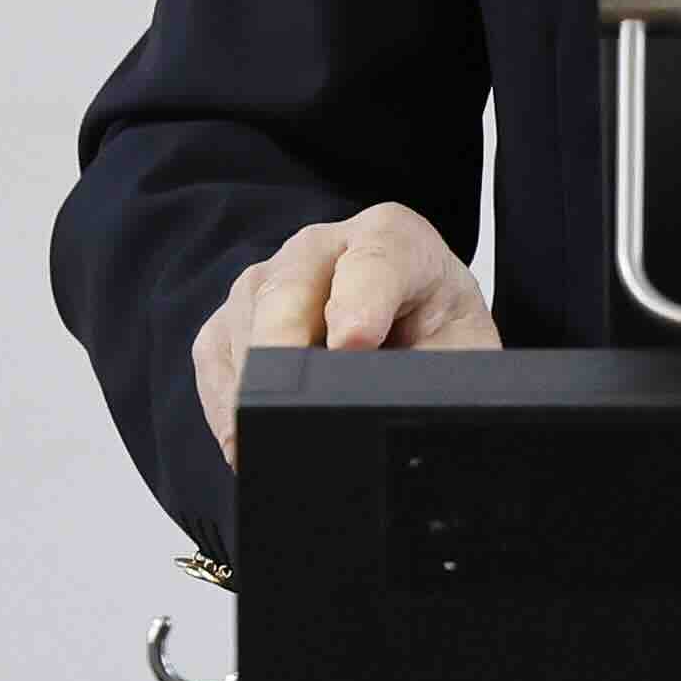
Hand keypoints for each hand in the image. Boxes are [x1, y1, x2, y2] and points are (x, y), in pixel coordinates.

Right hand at [191, 202, 498, 467]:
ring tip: (268, 442)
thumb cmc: (436, 333)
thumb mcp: (465, 348)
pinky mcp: (230, 320)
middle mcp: (321, 247)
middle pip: (288, 289)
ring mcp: (266, 281)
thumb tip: (428, 410)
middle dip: (283, 346)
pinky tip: (247, 442)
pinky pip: (215, 359)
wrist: (408, 329)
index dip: (362, 300)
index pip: (375, 259)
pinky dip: (226, 405)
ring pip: (243, 324)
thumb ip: (452, 370)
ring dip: (250, 385)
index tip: (355, 343)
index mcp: (394, 238)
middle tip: (285, 405)